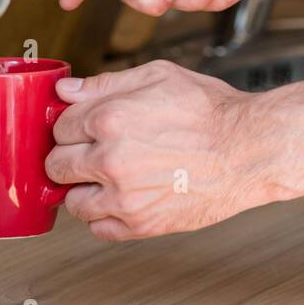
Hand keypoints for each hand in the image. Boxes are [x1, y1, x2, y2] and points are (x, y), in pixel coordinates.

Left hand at [48, 60, 276, 239]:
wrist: (247, 150)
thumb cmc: (209, 110)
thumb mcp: (157, 76)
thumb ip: (105, 84)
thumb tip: (64, 91)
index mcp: (110, 117)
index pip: (59, 127)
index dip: (70, 124)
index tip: (82, 127)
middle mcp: (110, 159)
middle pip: (56, 165)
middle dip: (69, 156)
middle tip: (89, 151)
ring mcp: (123, 197)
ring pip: (72, 202)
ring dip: (84, 188)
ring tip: (107, 176)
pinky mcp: (140, 225)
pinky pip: (98, 228)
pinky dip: (104, 215)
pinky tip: (121, 196)